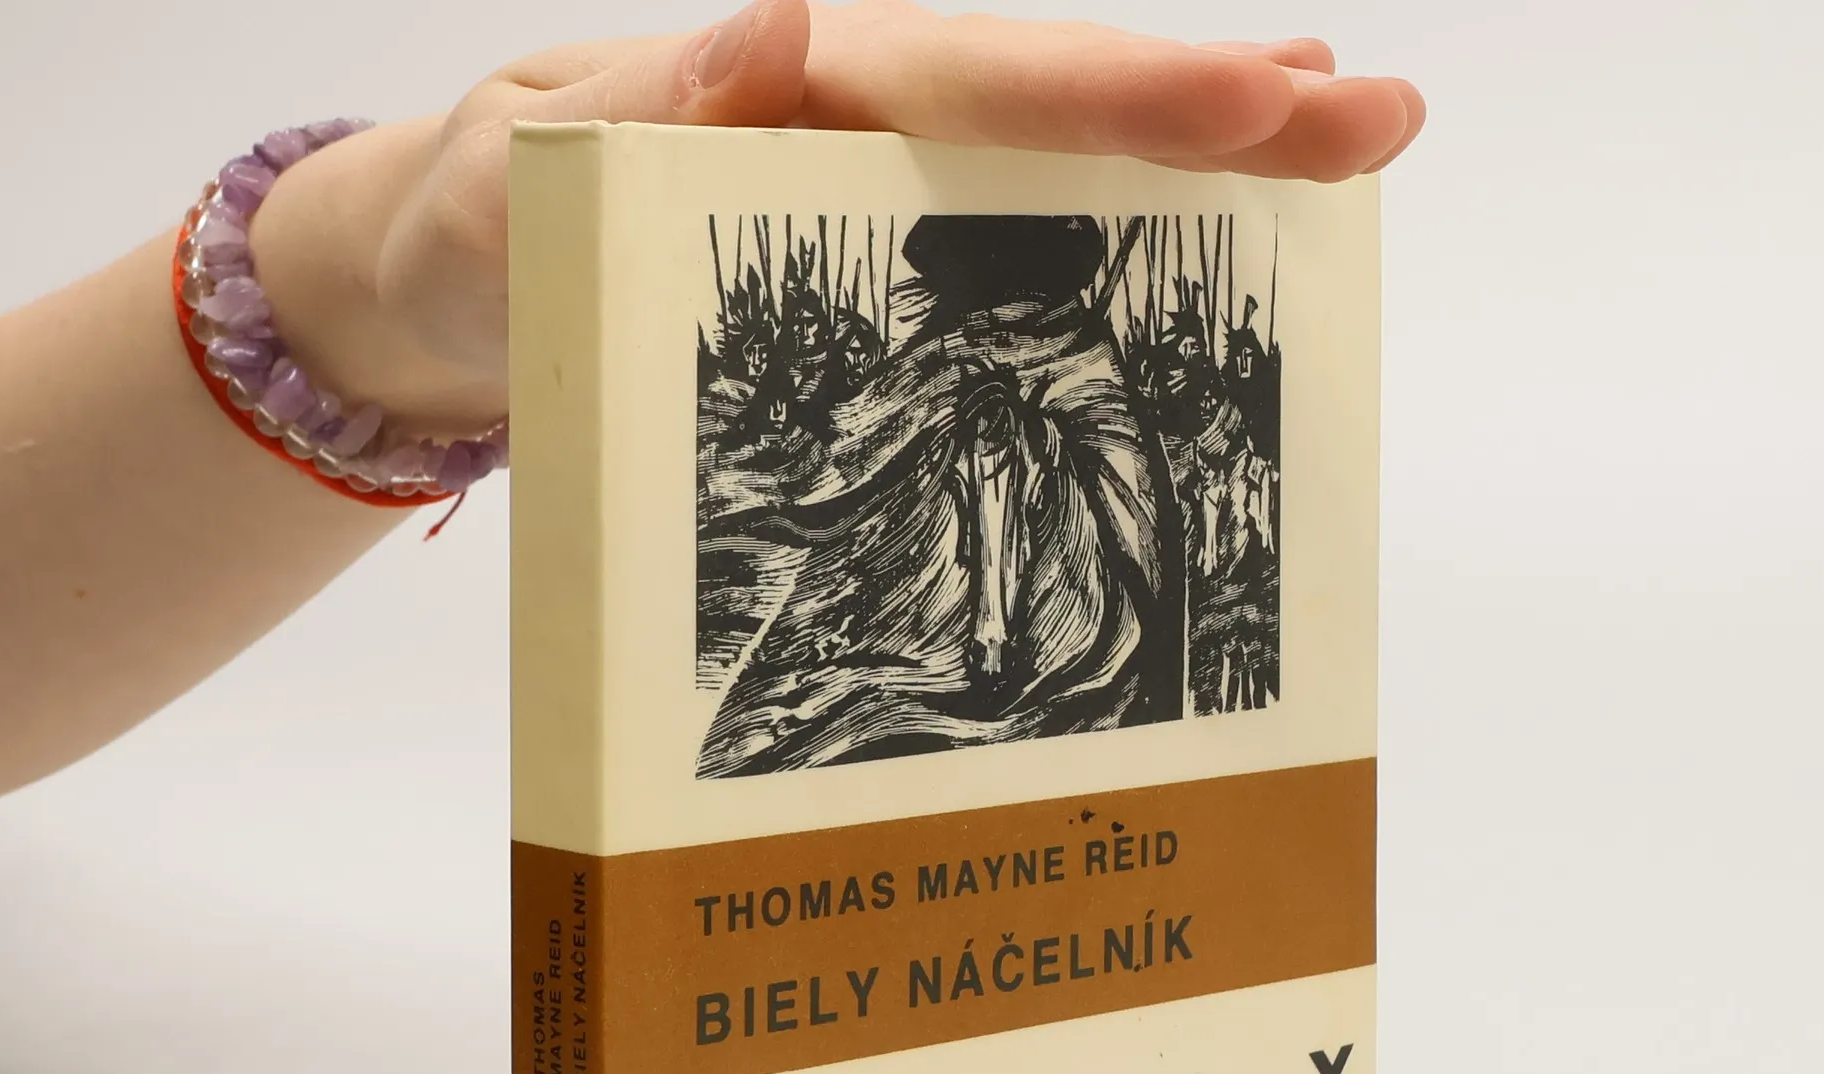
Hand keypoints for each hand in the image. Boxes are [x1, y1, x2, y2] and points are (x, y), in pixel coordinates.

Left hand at [253, 0, 1422, 433]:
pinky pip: (1000, 255)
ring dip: (1197, 160)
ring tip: (1340, 144)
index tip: (1266, 107)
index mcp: (794, 93)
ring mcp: (871, 201)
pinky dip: (1102, 232)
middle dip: (1220, 113)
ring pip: (1054, 169)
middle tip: (1382, 118)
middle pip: (1057, 109)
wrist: (440, 297)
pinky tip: (1193, 228)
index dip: (1120, 102)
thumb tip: (786, 22)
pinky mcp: (865, 274)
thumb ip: (639, 106)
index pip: (979, 85)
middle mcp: (856, 128)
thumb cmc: (469, 229)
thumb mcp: (520, 165)